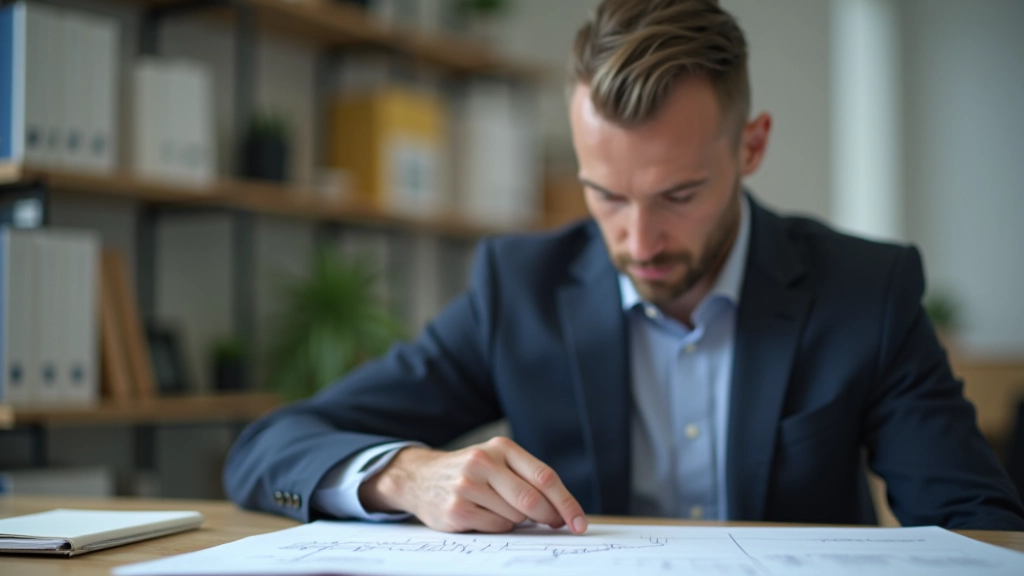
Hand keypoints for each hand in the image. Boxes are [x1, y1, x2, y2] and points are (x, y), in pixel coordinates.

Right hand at [358, 437, 587, 533]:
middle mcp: (483, 461)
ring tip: (501, 509)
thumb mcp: (497, 461)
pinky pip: (495, 527)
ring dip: (518, 521)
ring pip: (515, 516)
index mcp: (501, 447)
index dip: (566, 503)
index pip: (544, 477)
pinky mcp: (456, 509)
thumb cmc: (471, 472)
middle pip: (532, 499)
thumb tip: (561, 512)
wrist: (420, 477)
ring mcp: (467, 486)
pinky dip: (499, 527)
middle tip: (554, 525)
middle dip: (548, 517)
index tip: (579, 523)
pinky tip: (485, 516)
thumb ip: (526, 479)